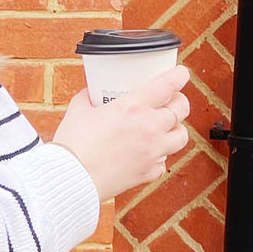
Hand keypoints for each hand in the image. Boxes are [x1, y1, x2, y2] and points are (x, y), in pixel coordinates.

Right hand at [53, 66, 190, 200]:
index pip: (168, 85)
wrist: (70, 178)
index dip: (178, 75)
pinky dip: (158, 156)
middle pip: (181, 109)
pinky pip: (163, 162)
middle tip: (171, 100)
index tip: (179, 73)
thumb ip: (88, 98)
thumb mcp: (77, 111)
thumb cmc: (72, 145)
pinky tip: (148, 153)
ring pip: (181, 136)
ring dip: (176, 128)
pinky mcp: (148, 172)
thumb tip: (91, 93)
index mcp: (132, 107)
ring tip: (166, 127)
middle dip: (179, 101)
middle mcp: (149, 127)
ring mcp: (152, 151)